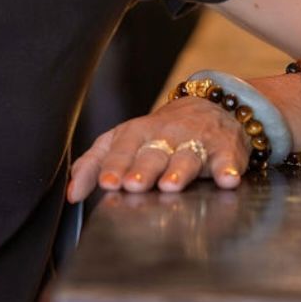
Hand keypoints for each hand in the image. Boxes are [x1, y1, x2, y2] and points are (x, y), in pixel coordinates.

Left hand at [67, 98, 247, 200]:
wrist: (210, 107)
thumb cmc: (158, 133)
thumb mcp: (122, 141)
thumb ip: (94, 164)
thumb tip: (72, 194)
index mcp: (137, 133)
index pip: (122, 149)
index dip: (115, 166)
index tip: (108, 183)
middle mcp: (166, 136)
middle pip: (153, 153)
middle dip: (143, 168)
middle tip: (134, 184)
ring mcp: (197, 142)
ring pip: (187, 156)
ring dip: (178, 171)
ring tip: (171, 186)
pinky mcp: (226, 149)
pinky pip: (227, 159)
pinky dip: (228, 169)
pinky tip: (227, 180)